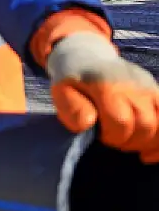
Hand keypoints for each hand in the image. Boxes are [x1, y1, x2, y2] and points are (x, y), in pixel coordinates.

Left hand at [48, 33, 158, 162]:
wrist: (89, 58)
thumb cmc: (74, 81)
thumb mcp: (62, 92)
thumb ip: (71, 109)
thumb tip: (87, 125)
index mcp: (107, 86)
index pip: (121, 120)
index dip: (112, 136)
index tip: (100, 136)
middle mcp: (133, 85)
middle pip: (145, 124)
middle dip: (129, 141)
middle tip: (113, 139)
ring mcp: (149, 88)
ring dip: (147, 141)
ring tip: (129, 142)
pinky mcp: (157, 92)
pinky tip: (148, 152)